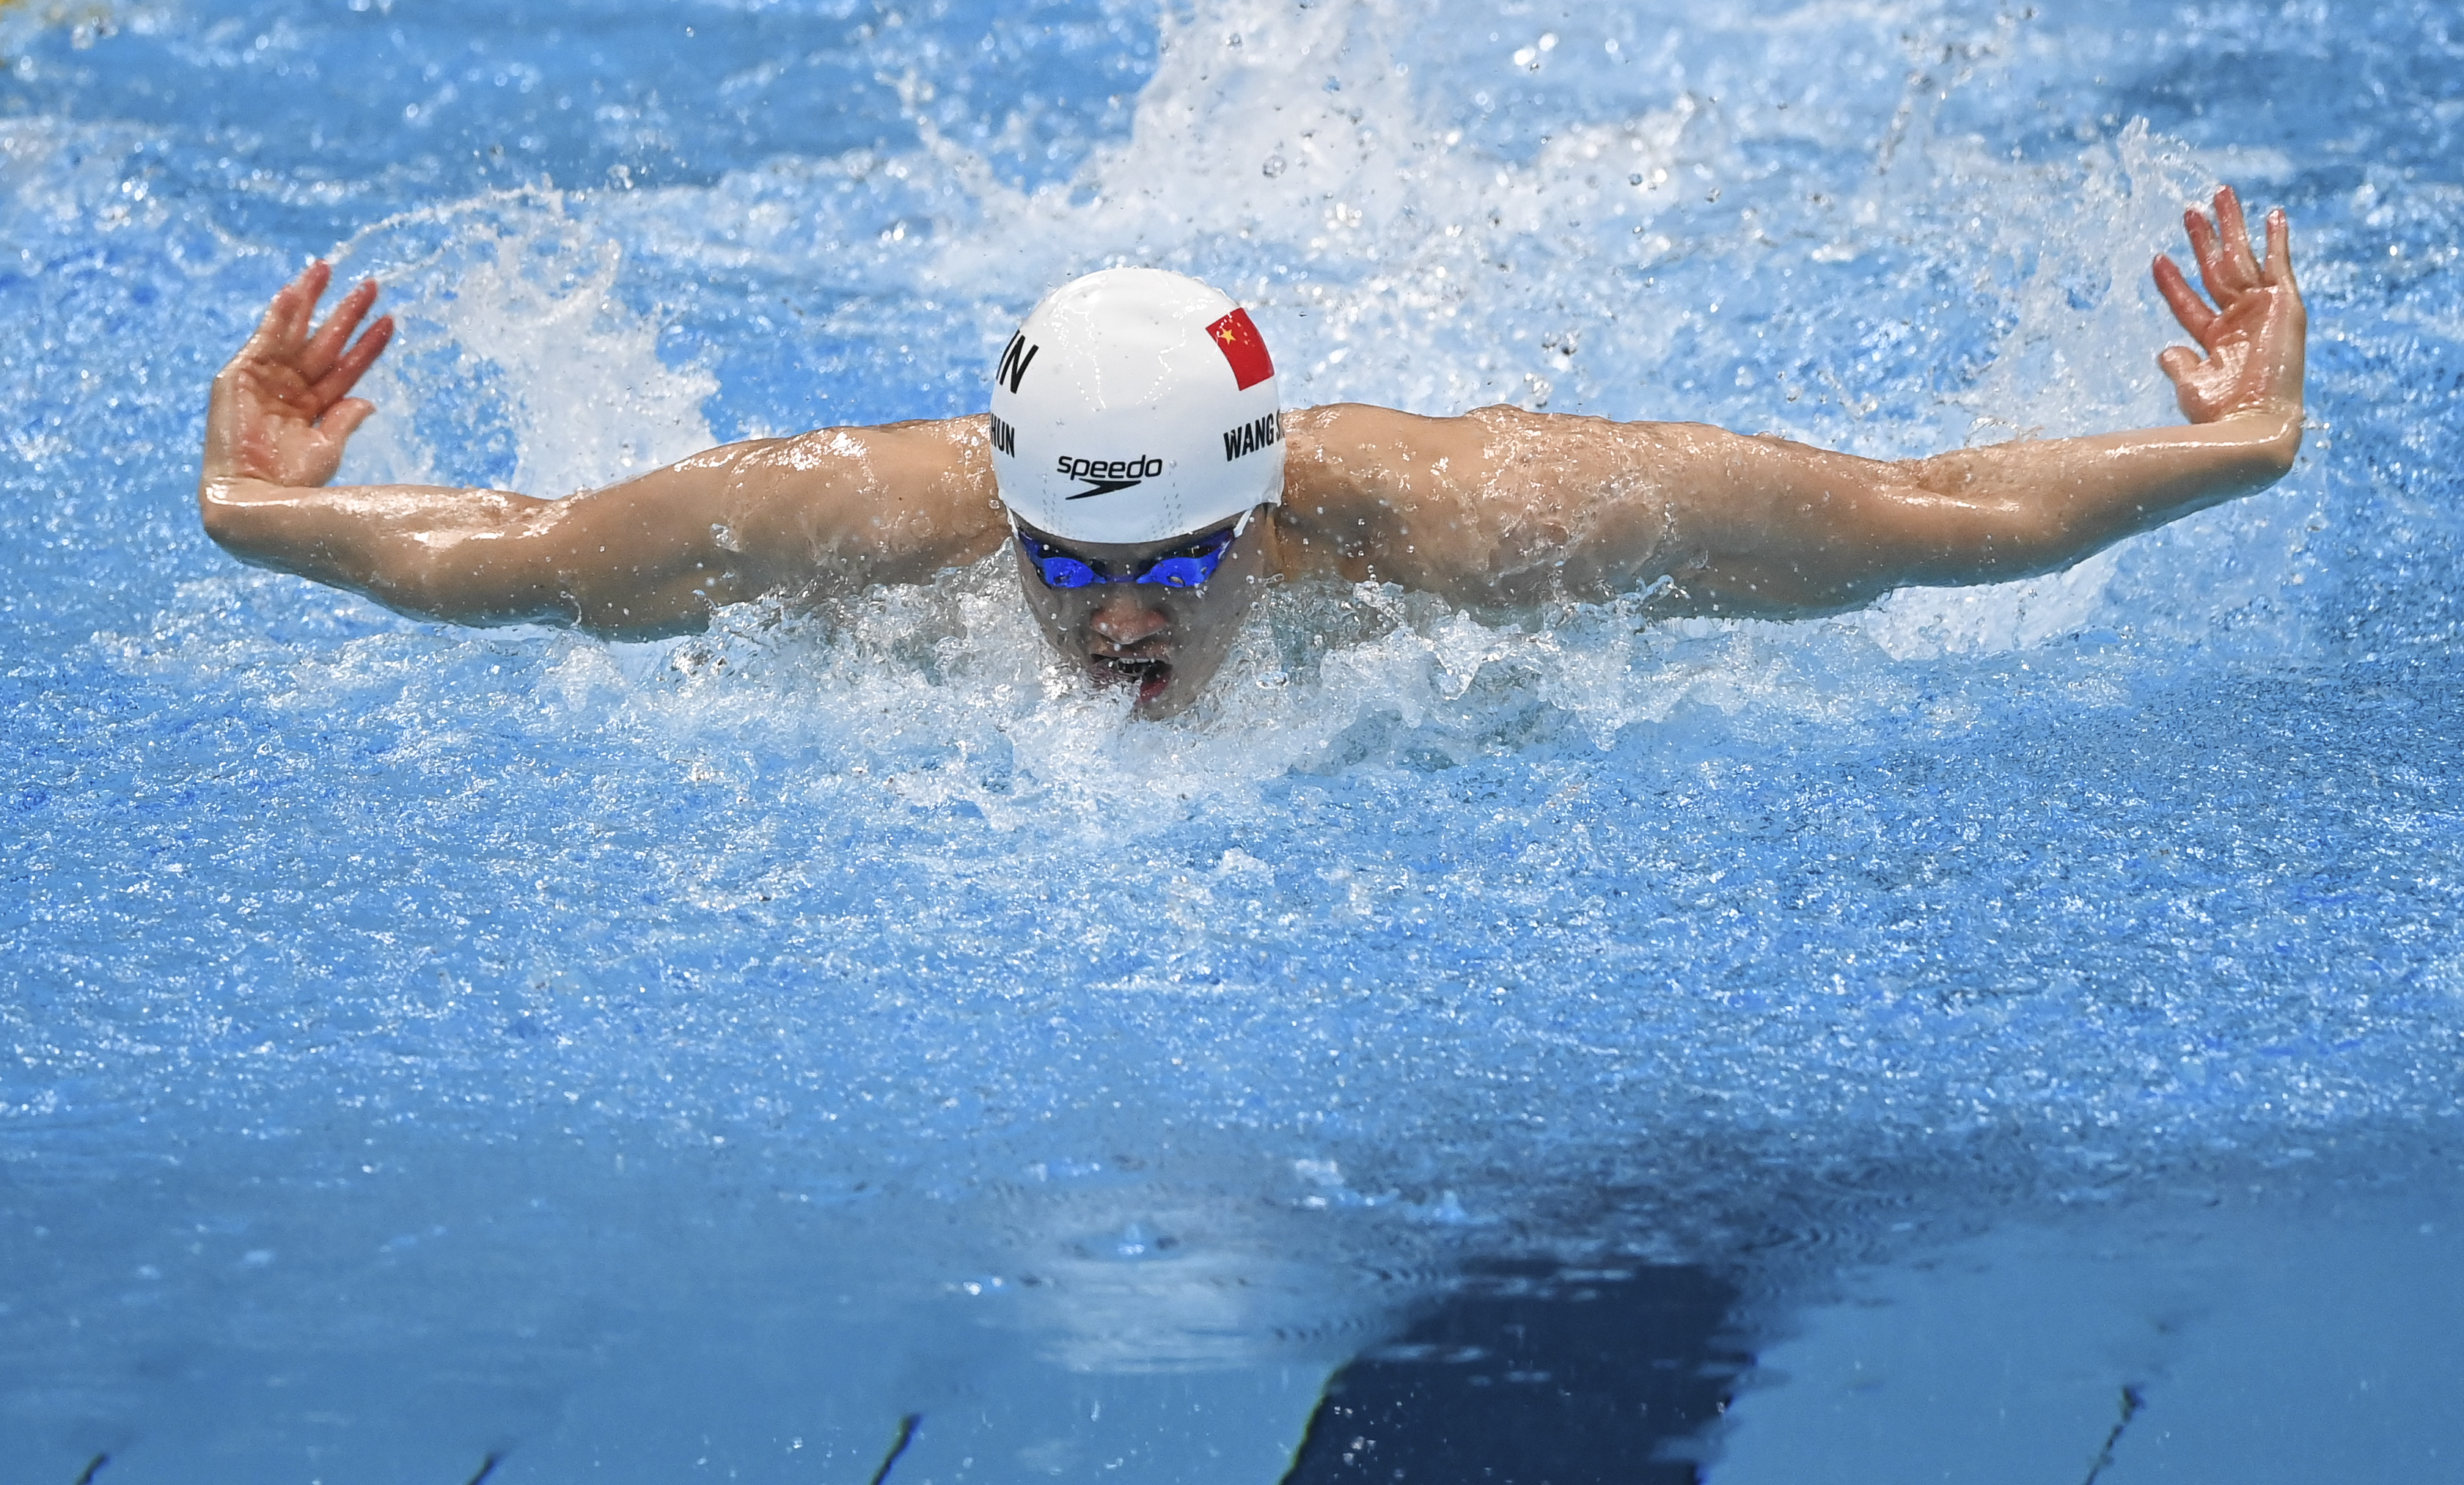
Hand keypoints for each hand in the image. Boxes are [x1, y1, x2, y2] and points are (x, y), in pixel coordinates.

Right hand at [200, 261, 392, 488]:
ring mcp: (263, 380)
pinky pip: (263, 339)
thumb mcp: (328, 448)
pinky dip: (277, 315)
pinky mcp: (239, 377)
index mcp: (312, 406)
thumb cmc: (293, 485)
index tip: (391, 321)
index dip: (367, 345)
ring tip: (328, 269)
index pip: (346, 367)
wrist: (255, 501)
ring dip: (311, 301)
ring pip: (294, 332)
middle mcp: (288, 388)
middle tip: (371, 284)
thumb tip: (368, 401)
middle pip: (323, 343)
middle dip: (345, 313)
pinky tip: (294, 291)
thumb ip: (345, 419)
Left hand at [2152, 186, 2305, 426]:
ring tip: (2218, 194)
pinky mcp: (2285, 306)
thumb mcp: (2190, 384)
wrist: (2251, 428)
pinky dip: (2277, 240)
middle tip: (2189, 209)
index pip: (2188, 302)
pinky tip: (2273, 215)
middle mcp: (2241, 322)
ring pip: (2242, 259)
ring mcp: (2263, 312)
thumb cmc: (2218, 416)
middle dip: (2203, 240)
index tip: (2156, 257)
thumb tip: (2165, 350)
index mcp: (2217, 342)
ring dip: (2230, 227)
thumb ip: (2178, 363)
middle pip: (2216, 270)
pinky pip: (2278, 265)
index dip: (2172, 281)